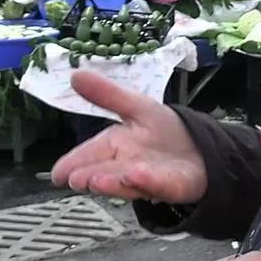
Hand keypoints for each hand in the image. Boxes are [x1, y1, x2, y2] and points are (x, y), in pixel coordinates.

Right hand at [51, 71, 206, 202]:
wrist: (202, 145)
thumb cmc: (165, 130)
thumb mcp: (136, 106)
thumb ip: (107, 95)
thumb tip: (74, 74)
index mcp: (114, 146)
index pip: (88, 155)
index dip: (72, 164)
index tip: (58, 173)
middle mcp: (125, 166)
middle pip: (103, 173)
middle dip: (89, 176)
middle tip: (74, 179)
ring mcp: (147, 179)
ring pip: (126, 183)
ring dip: (112, 183)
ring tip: (96, 182)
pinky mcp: (171, 186)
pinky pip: (158, 184)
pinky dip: (147, 181)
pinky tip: (136, 175)